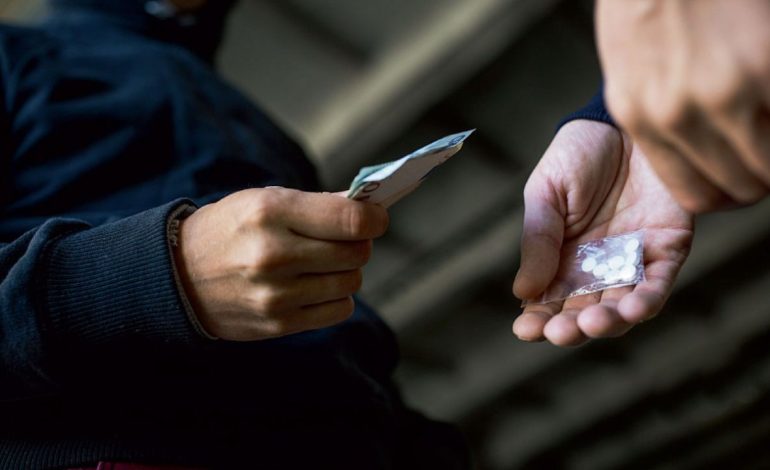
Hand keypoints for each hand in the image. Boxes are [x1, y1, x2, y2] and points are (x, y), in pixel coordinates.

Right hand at [176, 187, 388, 340]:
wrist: (178, 276)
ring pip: (351, 283)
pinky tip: (315, 286)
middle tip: (346, 238)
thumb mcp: (265, 200)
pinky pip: (338, 310)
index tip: (377, 217)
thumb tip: (369, 209)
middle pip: (356, 253)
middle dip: (359, 243)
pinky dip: (336, 297)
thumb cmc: (229, 230)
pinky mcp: (278, 323)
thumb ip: (318, 205)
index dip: (375, 219)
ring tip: (323, 263)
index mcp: (270, 212)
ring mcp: (276, 294)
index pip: (351, 219)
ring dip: (346, 271)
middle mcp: (274, 255)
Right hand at [512, 120, 693, 345]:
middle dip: (571, 329)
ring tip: (593, 322)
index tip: (526, 330)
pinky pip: (658, 284)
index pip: (547, 301)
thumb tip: (522, 292)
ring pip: (621, 308)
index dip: (537, 321)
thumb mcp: (545, 193)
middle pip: (583, 313)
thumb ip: (538, 240)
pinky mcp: (667, 248)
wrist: (625, 122)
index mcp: (560, 257)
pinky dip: (647, 301)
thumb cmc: (578, 153)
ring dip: (608, 323)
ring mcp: (631, 261)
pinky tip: (631, 309)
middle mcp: (596, 267)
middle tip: (561, 331)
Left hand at [597, 0, 769, 212]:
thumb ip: (655, 118)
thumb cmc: (644, 4)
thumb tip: (689, 154)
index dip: (726, 193)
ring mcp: (723, 91)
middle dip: (760, 178)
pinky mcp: (765, 65)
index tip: (739, 179)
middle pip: (740, 187)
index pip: (694, 195)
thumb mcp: (628, 72)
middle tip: (764, 150)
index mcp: (639, 118)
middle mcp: (676, 114)